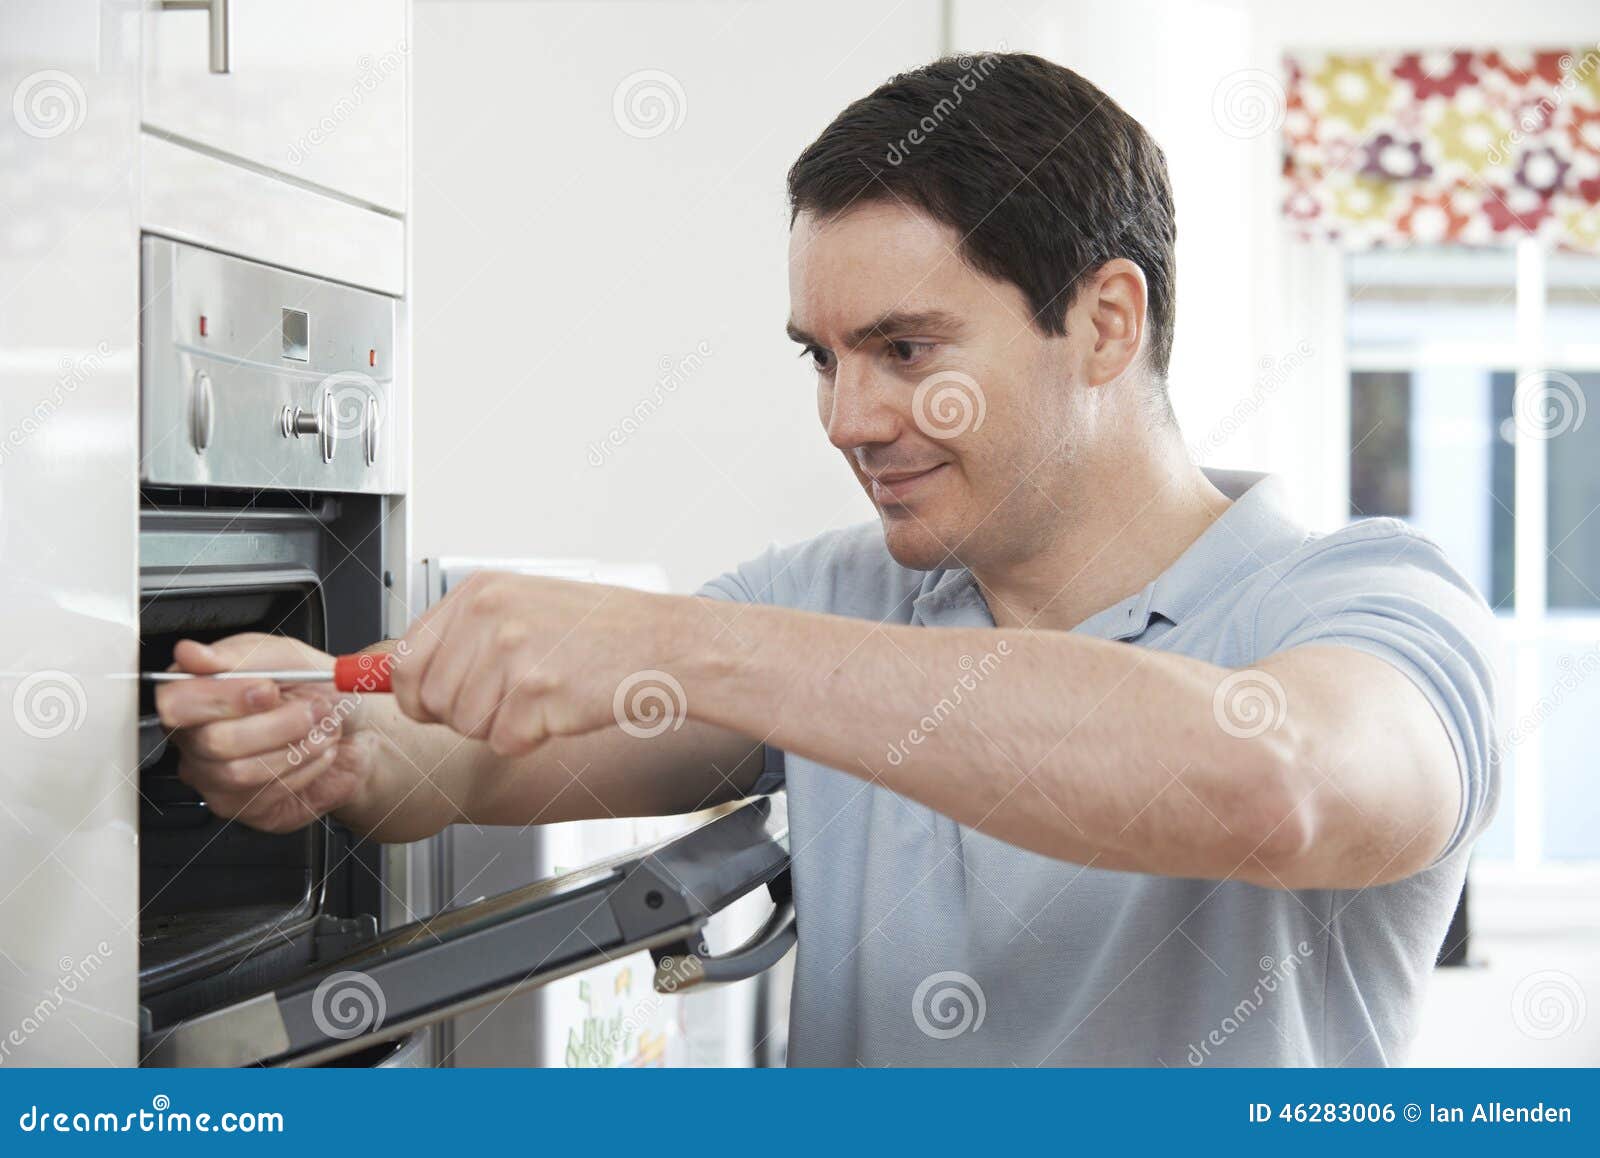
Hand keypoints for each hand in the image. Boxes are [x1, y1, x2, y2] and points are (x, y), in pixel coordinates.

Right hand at [155, 633, 380, 832]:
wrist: (358, 728)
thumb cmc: (316, 689)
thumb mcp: (285, 657)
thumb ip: (238, 655)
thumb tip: (191, 654)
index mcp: (197, 694)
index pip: (175, 703)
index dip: (222, 698)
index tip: (268, 688)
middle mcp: (197, 740)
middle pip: (213, 742)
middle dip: (277, 723)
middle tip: (313, 707)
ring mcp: (216, 779)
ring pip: (240, 772)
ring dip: (296, 745)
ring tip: (322, 727)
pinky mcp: (247, 807)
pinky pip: (267, 794)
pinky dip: (306, 767)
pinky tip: (317, 750)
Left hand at [391, 571, 684, 756]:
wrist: (661, 643)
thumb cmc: (599, 630)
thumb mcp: (521, 607)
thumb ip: (461, 636)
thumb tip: (393, 675)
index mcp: (480, 592)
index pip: (405, 659)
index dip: (415, 695)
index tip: (426, 706)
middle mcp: (490, 616)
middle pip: (432, 701)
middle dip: (466, 714)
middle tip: (511, 698)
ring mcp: (513, 652)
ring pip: (466, 726)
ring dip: (502, 727)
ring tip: (543, 696)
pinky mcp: (537, 691)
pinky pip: (505, 741)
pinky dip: (531, 738)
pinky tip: (561, 707)